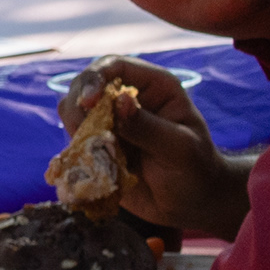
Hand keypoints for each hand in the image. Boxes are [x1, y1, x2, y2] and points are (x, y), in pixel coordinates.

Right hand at [53, 56, 249, 236]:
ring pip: (73, 112)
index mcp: (154, 87)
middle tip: (84, 133)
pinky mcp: (99, 146)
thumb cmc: (195, 169)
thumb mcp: (180, 148)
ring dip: (76, 130)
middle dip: (79, 105)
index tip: (88, 102)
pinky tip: (91, 166)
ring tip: (95, 154)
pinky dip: (75, 151)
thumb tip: (120, 101)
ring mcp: (111, 122)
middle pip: (86, 84)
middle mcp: (128, 98)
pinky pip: (75, 140)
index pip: (116, 66)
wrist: (191, 203)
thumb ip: (149, 127)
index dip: (96, 77)